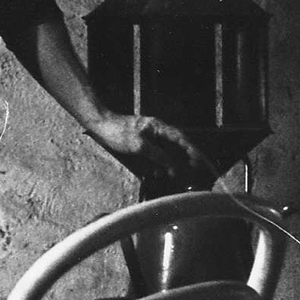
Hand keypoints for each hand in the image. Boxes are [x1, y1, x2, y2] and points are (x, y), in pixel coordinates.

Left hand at [86, 112, 214, 184]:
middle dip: (184, 157)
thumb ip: (157, 155)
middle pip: (176, 144)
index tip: (199, 160)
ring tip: (173, 174)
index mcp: (159, 127)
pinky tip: (156, 171)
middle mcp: (156, 130)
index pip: (181, 139)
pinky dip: (157, 162)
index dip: (192, 150)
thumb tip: (170, 165)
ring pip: (165, 150)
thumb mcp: (139, 146)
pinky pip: (154, 152)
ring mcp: (149, 135)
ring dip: (169, 162)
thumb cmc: (118, 132)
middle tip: (193, 168)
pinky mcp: (141, 141)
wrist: (100, 125)